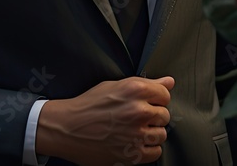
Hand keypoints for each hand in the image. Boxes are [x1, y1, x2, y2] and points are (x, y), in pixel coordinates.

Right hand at [35, 76, 173, 165]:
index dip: (157, 99)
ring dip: (151, 133)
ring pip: (161, 134)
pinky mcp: (131, 154)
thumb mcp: (115, 86)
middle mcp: (138, 111)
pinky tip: (136, 144)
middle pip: (164, 115)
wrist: (67, 128)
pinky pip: (155, 152)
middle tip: (138, 118)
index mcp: (135, 90)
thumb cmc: (88, 106)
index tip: (149, 103)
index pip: (165, 94)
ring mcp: (136, 134)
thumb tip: (169, 82)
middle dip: (154, 116)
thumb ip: (146, 84)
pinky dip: (148, 149)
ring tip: (135, 131)